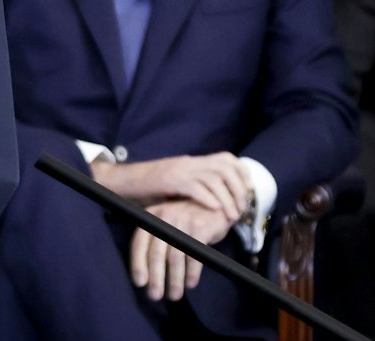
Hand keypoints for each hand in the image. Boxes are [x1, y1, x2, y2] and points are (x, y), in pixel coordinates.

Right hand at [92, 153, 253, 223]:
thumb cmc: (151, 187)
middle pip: (225, 167)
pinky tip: (215, 209)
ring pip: (214, 179)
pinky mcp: (170, 180)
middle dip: (238, 188)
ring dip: (227, 198)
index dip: (241, 173)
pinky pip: (195, 187)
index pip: (226, 159)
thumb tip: (216, 199)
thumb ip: (195, 186)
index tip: (249, 190)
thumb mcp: (177, 183)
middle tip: (242, 208)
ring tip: (232, 215)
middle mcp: (190, 162)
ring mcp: (180, 170)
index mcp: (193, 162)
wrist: (126, 181)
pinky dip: (209, 198)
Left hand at [127, 199, 230, 301]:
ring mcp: (183, 220)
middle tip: (155, 296)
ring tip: (174, 295)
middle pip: (156, 253)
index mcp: (152, 216)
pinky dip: (192, 273)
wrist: (218, 203)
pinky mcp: (201, 227)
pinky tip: (190, 283)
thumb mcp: (168, 223)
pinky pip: (194, 256)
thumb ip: (157, 240)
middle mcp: (165, 216)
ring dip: (174, 280)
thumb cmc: (189, 219)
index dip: (138, 264)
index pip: (139, 243)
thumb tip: (148, 275)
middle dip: (155, 278)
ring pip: (175, 257)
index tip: (140, 283)